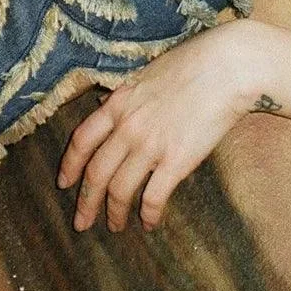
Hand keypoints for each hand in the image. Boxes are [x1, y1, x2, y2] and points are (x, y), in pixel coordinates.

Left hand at [57, 19, 260, 232]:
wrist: (227, 67)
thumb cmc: (192, 64)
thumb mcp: (146, 73)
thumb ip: (124, 94)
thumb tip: (104, 102)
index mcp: (118, 104)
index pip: (81, 141)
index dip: (69, 166)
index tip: (64, 183)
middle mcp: (127, 127)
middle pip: (96, 173)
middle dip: (86, 202)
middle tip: (81, 222)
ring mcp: (150, 145)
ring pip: (120, 190)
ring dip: (114, 213)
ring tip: (115, 226)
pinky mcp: (176, 160)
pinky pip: (154, 196)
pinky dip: (148, 214)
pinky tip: (150, 223)